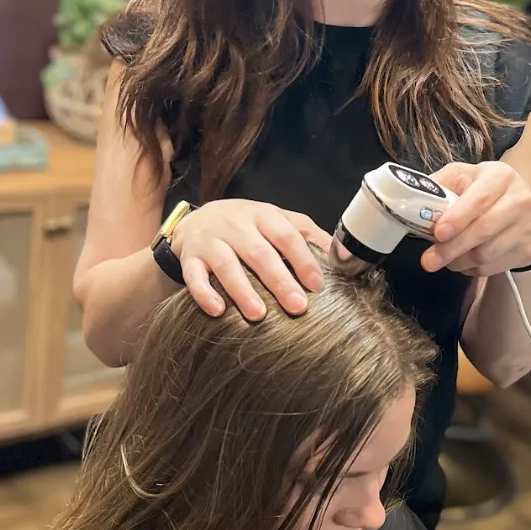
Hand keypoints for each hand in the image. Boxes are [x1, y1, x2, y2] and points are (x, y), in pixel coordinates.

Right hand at [170, 200, 332, 319]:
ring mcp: (210, 241)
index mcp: (263, 215)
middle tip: (297, 306)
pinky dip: (204, 293)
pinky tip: (218, 310)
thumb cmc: (247, 226)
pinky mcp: (189, 257)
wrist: (196, 221)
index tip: (318, 285)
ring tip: (258, 314)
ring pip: (226, 264)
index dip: (303, 259)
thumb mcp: (276, 221)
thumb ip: (306, 234)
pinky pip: (193, 275)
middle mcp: (236, 225)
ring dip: (242, 290)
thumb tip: (341, 254)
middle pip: (258, 252)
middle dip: (278, 280)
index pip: (286, 235)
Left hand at [420, 161, 530, 276]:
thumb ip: (442, 185)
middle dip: (451, 248)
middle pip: (483, 230)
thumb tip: (413, 198)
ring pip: (486, 254)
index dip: (457, 218)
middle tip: (429, 260)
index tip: (438, 233)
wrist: (524, 213)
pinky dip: (472, 268)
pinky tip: (466, 259)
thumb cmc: (485, 193)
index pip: (480, 198)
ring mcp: (527, 227)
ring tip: (446, 257)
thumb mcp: (466, 178)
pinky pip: (492, 267)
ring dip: (459, 260)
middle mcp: (520, 199)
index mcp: (501, 176)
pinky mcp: (528, 251)